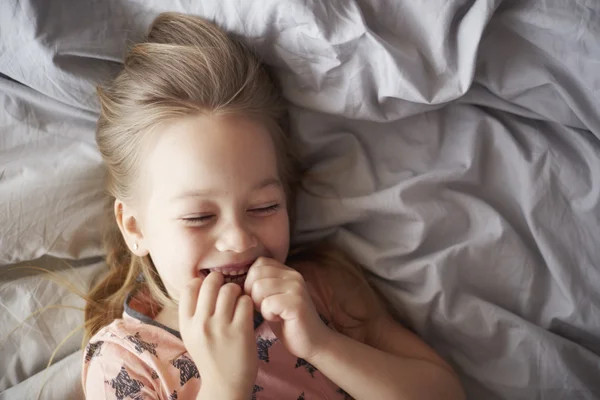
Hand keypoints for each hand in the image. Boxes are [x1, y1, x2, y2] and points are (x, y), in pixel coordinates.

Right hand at [179, 272, 256, 399]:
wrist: (225, 385)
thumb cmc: (210, 356)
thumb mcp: (191, 335)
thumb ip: (193, 312)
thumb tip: (201, 281)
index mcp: (186, 324)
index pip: (189, 286)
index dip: (201, 281)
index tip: (209, 288)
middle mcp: (201, 324)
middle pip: (210, 282)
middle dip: (221, 281)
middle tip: (227, 290)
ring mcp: (221, 328)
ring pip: (230, 289)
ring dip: (236, 291)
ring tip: (238, 301)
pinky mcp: (241, 331)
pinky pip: (246, 302)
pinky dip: (248, 303)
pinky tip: (246, 312)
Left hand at [244, 257, 331, 359]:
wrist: (313, 343)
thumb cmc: (287, 322)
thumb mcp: (272, 298)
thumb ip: (261, 284)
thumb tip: (236, 280)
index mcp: (287, 272)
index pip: (258, 263)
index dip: (251, 281)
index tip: (258, 298)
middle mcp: (293, 275)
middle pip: (255, 273)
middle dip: (252, 293)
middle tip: (264, 307)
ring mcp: (296, 288)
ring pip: (259, 287)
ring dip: (260, 305)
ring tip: (272, 313)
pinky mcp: (296, 303)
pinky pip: (268, 303)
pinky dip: (267, 315)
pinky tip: (278, 319)